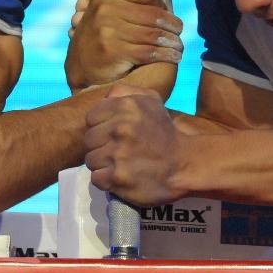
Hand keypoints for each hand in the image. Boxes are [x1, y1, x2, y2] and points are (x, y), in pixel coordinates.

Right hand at [65, 0, 182, 93]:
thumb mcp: (113, 5)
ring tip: (178, 45)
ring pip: (153, 34)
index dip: (162, 2)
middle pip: (152, 14)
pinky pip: (149, 51)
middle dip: (171, 25)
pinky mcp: (112, 50)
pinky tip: (174, 56)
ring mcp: (107, 29)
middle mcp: (104, 7)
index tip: (169, 12)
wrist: (84, 64)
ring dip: (172, 42)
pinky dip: (166, 55)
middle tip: (179, 31)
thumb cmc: (105, 31)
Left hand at [84, 84, 188, 205]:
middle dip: (100, 146)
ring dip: (103, 164)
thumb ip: (124, 92)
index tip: (113, 135)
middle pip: (88, 140)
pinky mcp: (117, 177)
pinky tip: (121, 176)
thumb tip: (103, 98)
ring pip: (91, 159)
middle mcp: (120, 128)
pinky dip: (106, 180)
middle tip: (118, 151)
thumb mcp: (151, 101)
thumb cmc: (164, 133)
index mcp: (126, 107)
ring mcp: (118, 154)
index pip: (91, 118)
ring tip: (120, 164)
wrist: (184, 165)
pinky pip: (96, 178)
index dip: (100, 127)